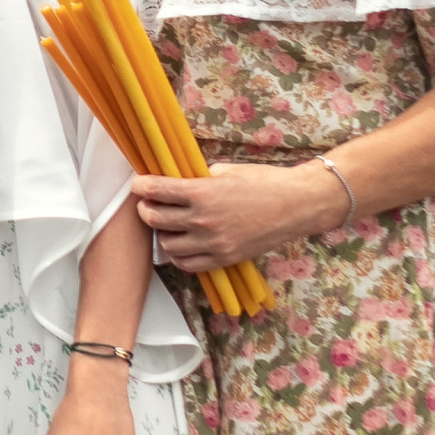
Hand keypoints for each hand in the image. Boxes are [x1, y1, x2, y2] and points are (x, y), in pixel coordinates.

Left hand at [130, 160, 340, 271]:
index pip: (157, 191)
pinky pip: (187, 263)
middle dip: (146, 209)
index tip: (138, 184)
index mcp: (202, 193)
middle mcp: (203, 220)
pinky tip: (182, 244)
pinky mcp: (223, 259)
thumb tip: (180, 181)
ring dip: (162, 233)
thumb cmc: (264, 182)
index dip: (141, 186)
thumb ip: (200, 179)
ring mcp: (212, 243)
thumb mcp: (227, 170)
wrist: (296, 206)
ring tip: (168, 224)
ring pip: (167, 244)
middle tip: (149, 203)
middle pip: (154, 219)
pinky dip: (178, 254)